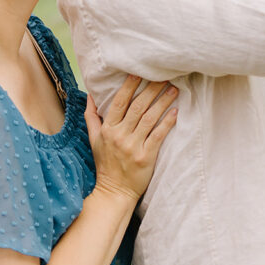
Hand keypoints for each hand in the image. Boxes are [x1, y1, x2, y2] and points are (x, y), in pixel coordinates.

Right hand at [85, 77, 177, 200]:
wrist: (113, 192)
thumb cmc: (105, 164)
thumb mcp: (93, 139)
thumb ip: (91, 116)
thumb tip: (90, 95)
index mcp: (108, 129)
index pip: (119, 102)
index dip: (129, 86)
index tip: (138, 73)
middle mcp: (119, 136)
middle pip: (137, 107)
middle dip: (151, 89)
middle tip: (163, 77)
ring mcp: (133, 147)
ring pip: (149, 119)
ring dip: (162, 102)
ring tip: (173, 90)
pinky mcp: (145, 157)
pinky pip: (158, 136)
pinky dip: (167, 123)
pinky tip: (175, 112)